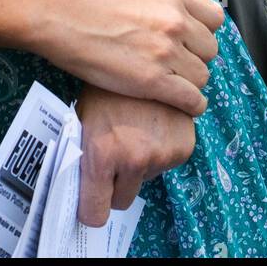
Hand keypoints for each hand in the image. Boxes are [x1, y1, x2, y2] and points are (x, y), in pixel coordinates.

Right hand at [37, 0, 223, 116]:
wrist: (63, 17)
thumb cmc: (92, 1)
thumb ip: (167, 3)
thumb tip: (184, 18)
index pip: (216, 19)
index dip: (204, 32)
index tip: (192, 41)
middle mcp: (177, 22)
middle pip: (210, 50)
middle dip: (196, 59)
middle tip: (177, 66)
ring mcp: (166, 52)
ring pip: (202, 77)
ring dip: (191, 83)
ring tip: (174, 85)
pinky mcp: (153, 81)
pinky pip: (191, 100)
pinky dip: (191, 106)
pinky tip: (182, 105)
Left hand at [75, 83, 197, 226]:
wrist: (136, 52)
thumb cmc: (103, 86)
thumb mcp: (84, 119)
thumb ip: (86, 158)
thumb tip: (83, 190)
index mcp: (101, 154)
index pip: (95, 213)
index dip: (91, 208)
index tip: (90, 200)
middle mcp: (133, 158)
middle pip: (121, 200)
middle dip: (116, 184)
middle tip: (113, 154)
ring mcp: (161, 154)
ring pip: (145, 180)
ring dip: (140, 164)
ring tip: (134, 129)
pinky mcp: (184, 147)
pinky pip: (167, 164)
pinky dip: (161, 150)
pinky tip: (154, 123)